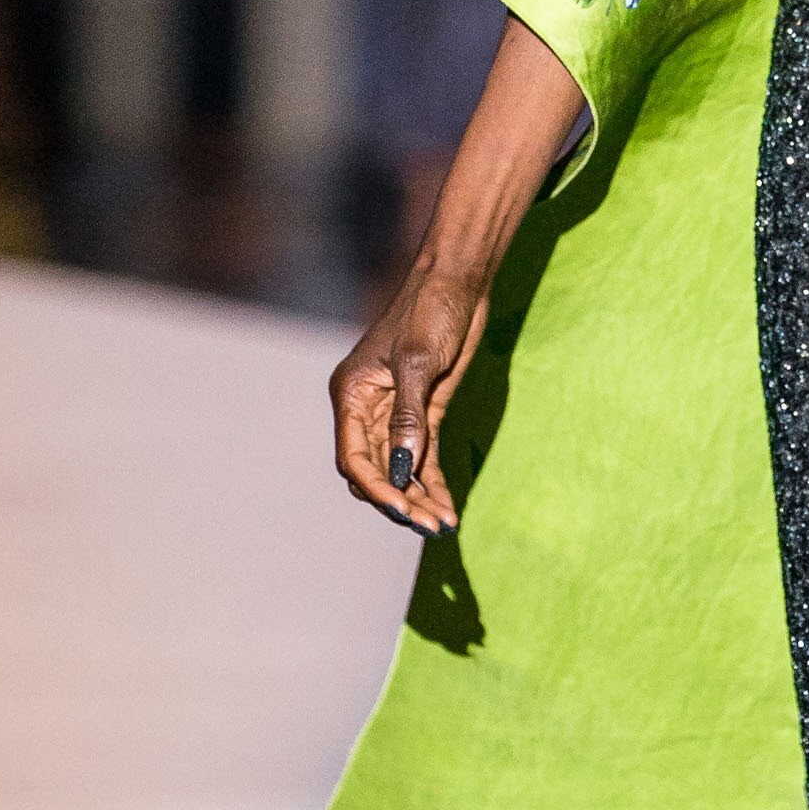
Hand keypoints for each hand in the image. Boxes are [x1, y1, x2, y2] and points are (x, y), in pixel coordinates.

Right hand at [331, 259, 486, 534]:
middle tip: (429, 526)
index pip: (354, 457)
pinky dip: (431, 484)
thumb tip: (402, 469)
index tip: (402, 509)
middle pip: (374, 471)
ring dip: (417, 500)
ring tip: (442, 526)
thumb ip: (408, 417)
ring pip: (399, 471)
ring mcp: (394, 414)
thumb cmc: (430, 311)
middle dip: (398, 501)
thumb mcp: (418, 362)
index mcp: (351, 395)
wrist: (457, 283)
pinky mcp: (423, 414)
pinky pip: (422, 460)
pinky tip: (447, 509)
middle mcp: (366, 410)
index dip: (375, 487)